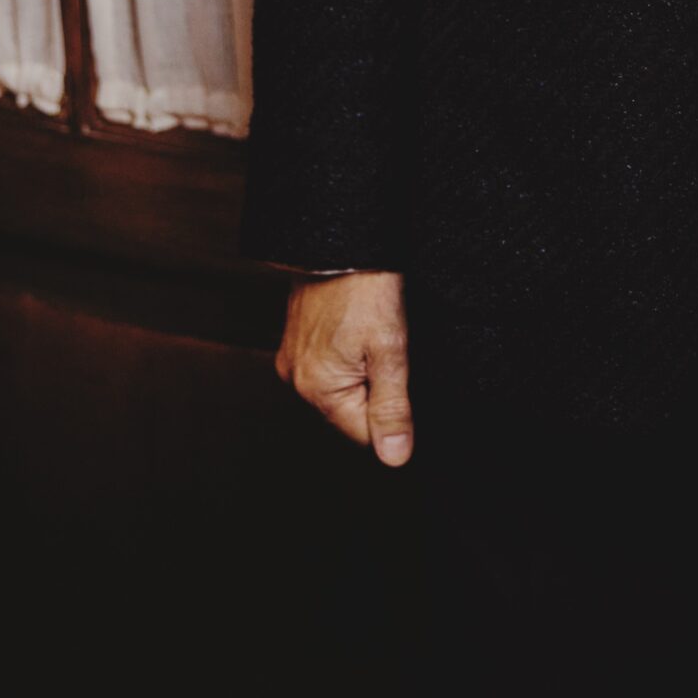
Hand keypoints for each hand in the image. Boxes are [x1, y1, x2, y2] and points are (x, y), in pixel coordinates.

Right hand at [275, 271, 413, 464]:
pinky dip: (348, 356)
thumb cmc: (367, 291)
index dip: (393, 413)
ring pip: (340, 387)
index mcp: (318, 390)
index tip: (404, 377)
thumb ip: (392, 408)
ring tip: (376, 336)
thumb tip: (395, 458)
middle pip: (350, 410)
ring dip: (363, 372)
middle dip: (377, 389)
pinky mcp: (296, 340)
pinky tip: (361, 330)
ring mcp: (293, 358)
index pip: (363, 434)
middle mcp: (297, 380)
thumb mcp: (391, 351)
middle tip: (391, 350)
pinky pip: (328, 365)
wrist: (343, 240)